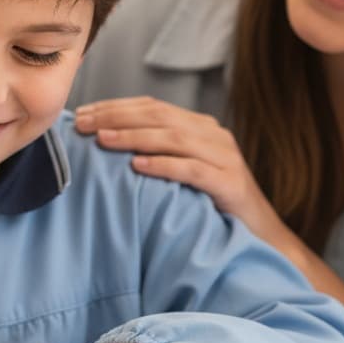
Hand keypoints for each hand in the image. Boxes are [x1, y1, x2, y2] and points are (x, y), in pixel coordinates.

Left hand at [74, 97, 277, 232]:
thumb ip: (157, 153)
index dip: (116, 107)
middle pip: (160, 116)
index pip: (153, 106)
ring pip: (174, 138)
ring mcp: (226, 158)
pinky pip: (193, 170)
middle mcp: (214, 135)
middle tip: (82, 124)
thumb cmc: (210, 206)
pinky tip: (137, 166)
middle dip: (117, 117)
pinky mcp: (231, 184)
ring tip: (103, 140)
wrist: (261, 236)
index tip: (82, 114)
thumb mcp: (183, 172)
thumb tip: (103, 144)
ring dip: (134, 137)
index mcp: (201, 127)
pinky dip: (163, 165)